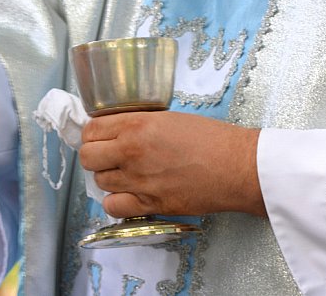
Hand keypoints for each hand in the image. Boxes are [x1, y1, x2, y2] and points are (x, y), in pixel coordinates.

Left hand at [79, 111, 265, 217]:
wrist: (237, 166)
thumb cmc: (212, 138)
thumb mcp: (170, 118)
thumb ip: (139, 124)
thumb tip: (116, 131)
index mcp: (136, 126)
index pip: (90, 130)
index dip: (93, 134)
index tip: (101, 137)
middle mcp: (131, 152)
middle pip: (88, 158)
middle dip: (96, 156)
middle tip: (110, 157)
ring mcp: (138, 181)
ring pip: (99, 182)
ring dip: (109, 178)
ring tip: (128, 174)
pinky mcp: (150, 204)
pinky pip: (113, 207)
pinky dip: (118, 202)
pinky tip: (132, 194)